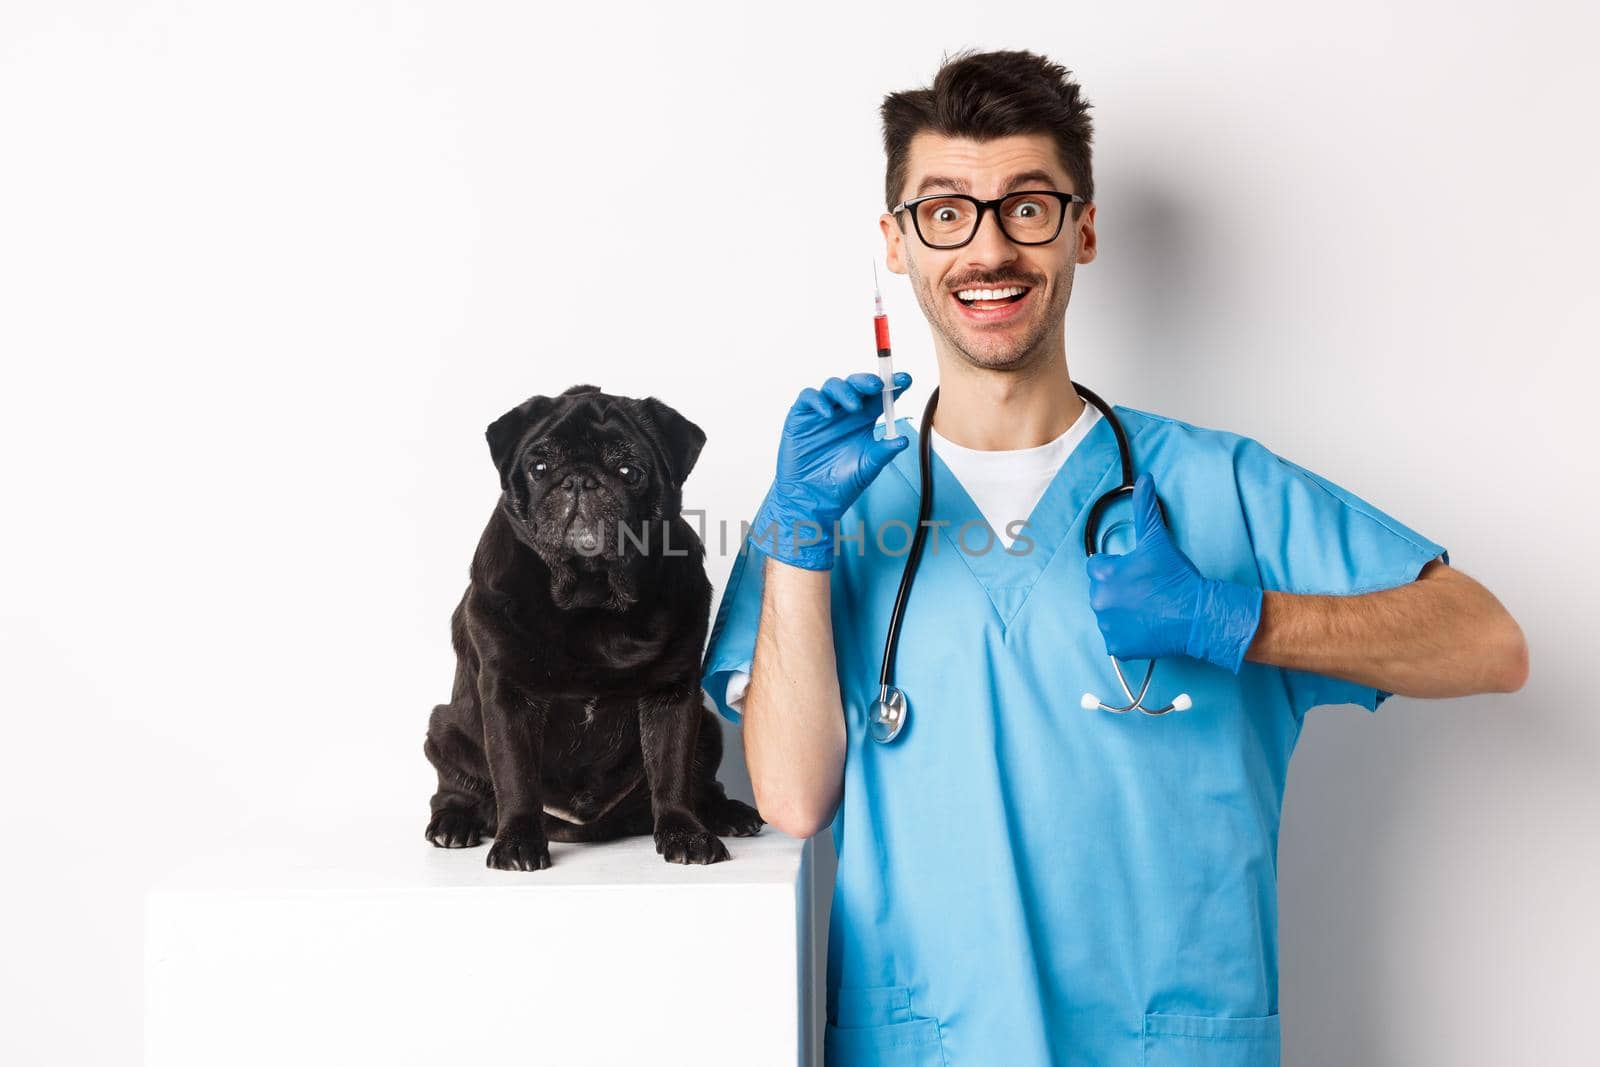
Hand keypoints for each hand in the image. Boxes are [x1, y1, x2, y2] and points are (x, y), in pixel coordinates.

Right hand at [748, 371, 911, 569]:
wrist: (814, 499)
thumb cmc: (842, 483)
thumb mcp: (869, 467)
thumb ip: (884, 451)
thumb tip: (904, 440)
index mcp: (864, 420)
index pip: (880, 396)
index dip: (893, 384)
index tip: (906, 379)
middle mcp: (844, 412)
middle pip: (857, 385)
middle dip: (868, 381)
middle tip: (878, 385)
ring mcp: (823, 412)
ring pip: (834, 385)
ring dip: (845, 390)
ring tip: (854, 406)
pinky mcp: (801, 416)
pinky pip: (808, 398)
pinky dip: (818, 401)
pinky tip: (827, 414)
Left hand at [1084, 472, 1262, 672]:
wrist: (1197, 614)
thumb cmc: (1177, 577)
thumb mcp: (1158, 540)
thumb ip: (1146, 508)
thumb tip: (1145, 479)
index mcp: (1103, 573)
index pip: (1098, 566)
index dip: (1119, 568)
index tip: (1138, 573)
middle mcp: (1099, 600)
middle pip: (1101, 590)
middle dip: (1119, 589)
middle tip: (1146, 592)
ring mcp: (1107, 626)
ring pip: (1108, 614)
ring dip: (1122, 611)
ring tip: (1148, 608)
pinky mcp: (1117, 646)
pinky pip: (1115, 638)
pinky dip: (1127, 634)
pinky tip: (1146, 626)